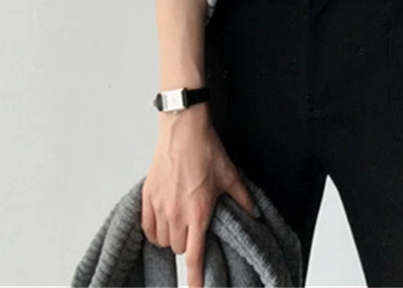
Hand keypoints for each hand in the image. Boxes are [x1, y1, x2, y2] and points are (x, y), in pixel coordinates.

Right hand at [142, 106, 257, 287]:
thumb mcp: (230, 175)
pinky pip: (147, 228)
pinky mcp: (147, 196)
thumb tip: (255, 215)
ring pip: (163, 240)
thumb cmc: (206, 150)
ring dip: (173, 238)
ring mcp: (159, 205)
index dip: (195, 278)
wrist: (183, 129)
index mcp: (198, 211)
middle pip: (179, 248)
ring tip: (182, 221)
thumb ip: (243, 199)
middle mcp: (176, 213)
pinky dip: (155, 231)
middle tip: (197, 228)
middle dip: (189, 244)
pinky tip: (164, 222)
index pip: (194, 255)